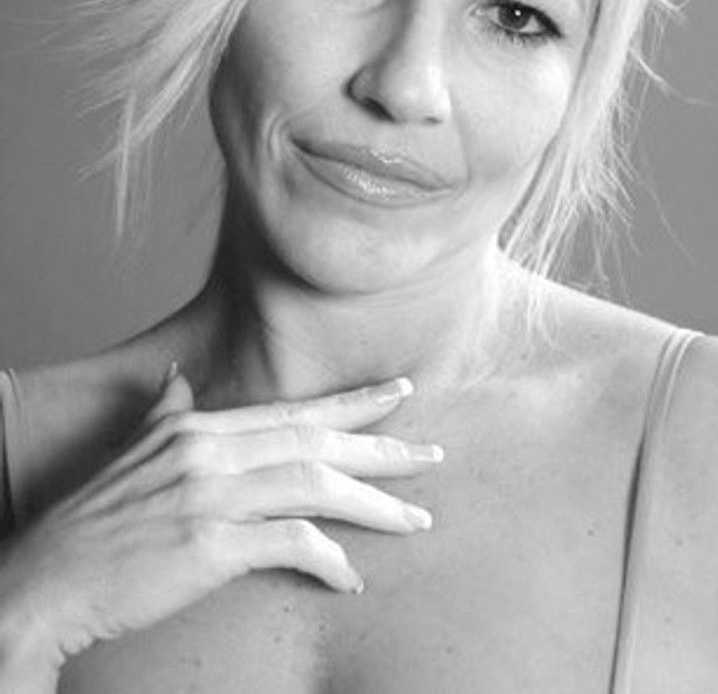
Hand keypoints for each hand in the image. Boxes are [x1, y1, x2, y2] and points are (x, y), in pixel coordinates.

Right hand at [0, 368, 442, 667]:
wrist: (48, 578)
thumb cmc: (92, 523)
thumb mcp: (132, 450)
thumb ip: (165, 411)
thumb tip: (179, 377)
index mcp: (199, 426)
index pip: (294, 410)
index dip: (352, 404)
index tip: (401, 393)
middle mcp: (211, 450)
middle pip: (316, 440)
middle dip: (382, 447)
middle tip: (433, 455)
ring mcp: (211, 494)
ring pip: (315, 484)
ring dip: (374, 503)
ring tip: (417, 519)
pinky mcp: (208, 544)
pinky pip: (290, 543)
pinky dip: (328, 558)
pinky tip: (351, 577)